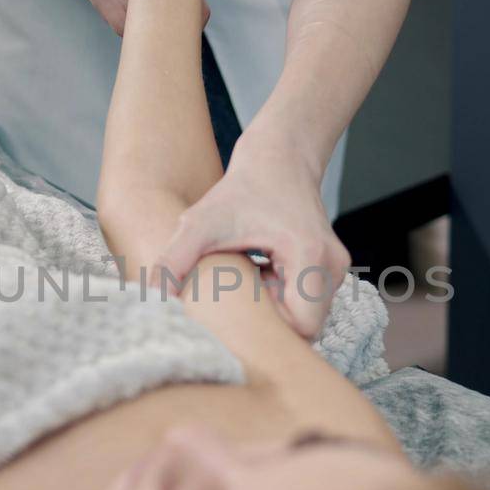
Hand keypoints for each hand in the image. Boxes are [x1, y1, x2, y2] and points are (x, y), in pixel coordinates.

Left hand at [156, 132, 350, 338]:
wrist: (278, 157)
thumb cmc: (243, 187)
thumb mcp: (202, 223)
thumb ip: (175, 260)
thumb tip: (154, 296)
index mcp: (309, 256)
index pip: (302, 327)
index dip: (269, 331)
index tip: (238, 316)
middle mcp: (332, 267)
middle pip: (305, 326)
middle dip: (270, 324)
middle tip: (236, 302)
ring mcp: (335, 268)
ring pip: (306, 316)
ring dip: (275, 310)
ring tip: (247, 284)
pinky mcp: (328, 268)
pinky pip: (307, 302)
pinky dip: (282, 298)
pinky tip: (259, 277)